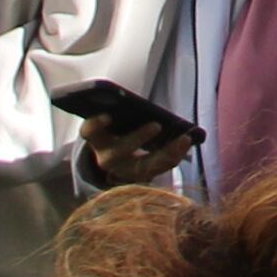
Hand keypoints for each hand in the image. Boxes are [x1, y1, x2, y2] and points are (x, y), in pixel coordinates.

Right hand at [74, 109, 199, 190]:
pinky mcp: (142, 177)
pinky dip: (176, 156)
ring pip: (146, 166)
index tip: (108, 116)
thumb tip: (130, 98)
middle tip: (156, 125)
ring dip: (167, 151)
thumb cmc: (116, 131)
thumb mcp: (113, 123)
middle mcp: (108, 159)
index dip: (96, 124)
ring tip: (184, 138)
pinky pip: (161, 169)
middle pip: (120, 151)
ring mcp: (125, 172)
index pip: (90, 131)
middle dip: (138, 138)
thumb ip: (119, 112)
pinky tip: (186, 143)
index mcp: (97, 140)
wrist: (116, 161)